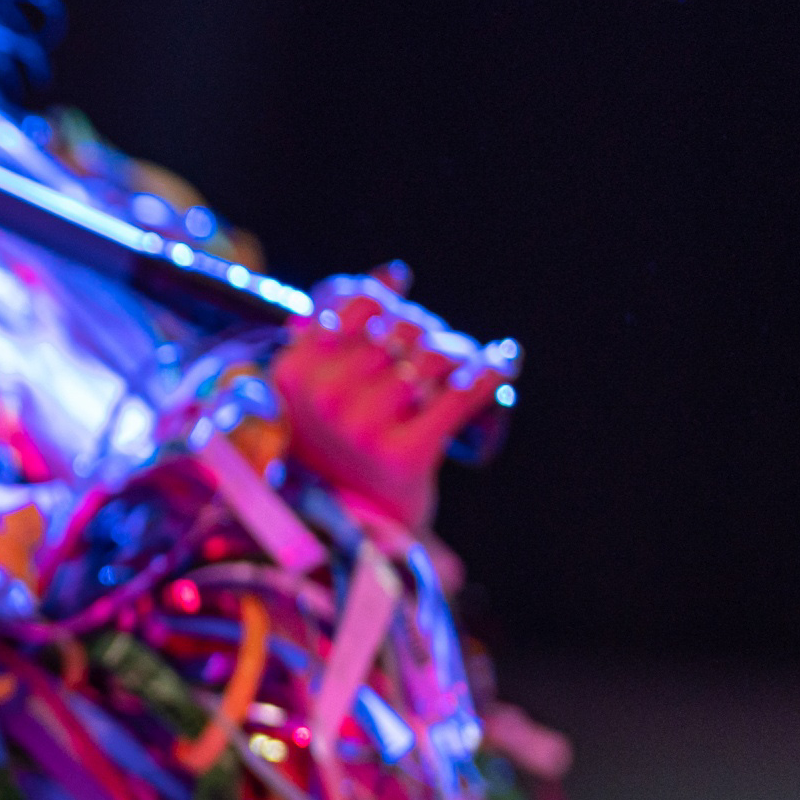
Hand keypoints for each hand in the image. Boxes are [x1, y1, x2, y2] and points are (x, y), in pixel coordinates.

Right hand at [269, 266, 511, 532]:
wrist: (349, 526)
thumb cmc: (336, 444)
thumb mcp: (313, 387)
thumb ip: (335, 329)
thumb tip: (394, 273)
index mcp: (295, 372)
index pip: (352, 303)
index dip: (385, 296)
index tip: (401, 304)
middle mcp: (324, 396)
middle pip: (400, 329)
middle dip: (427, 330)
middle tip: (438, 349)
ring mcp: (363, 425)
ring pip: (433, 356)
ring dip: (460, 350)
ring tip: (465, 362)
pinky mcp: (403, 453)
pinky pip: (461, 396)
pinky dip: (490, 371)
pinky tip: (504, 360)